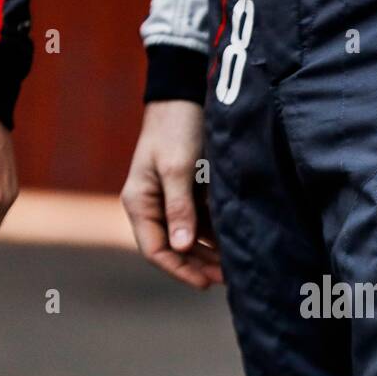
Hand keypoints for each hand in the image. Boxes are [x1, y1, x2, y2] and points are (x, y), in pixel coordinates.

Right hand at [121, 100, 221, 288]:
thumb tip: (181, 247)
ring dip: (210, 252)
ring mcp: (172, 199)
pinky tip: (237, 243)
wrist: (185, 92)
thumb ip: (180, 208)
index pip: (155, 249)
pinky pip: (203, 220)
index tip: (205, 283)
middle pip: (175, 248)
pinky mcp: (190, 190)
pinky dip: (217, 233)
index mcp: (139, 202)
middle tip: (228, 279)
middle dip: (199, 264)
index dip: (179, 269)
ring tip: (236, 266)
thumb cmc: (176, 128)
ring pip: (190, 237)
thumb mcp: (177, 169)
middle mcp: (154, 205)